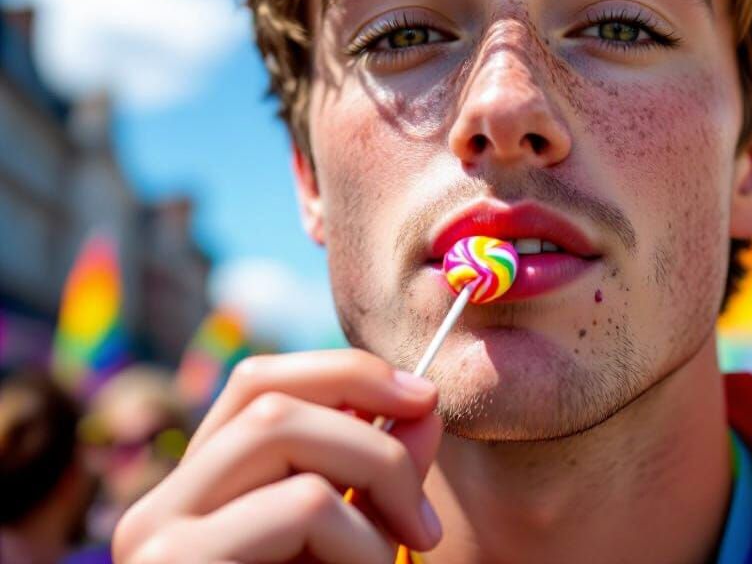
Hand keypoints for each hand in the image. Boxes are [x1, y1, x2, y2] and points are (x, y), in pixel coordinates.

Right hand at [112, 349, 442, 562]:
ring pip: (283, 431)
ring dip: (373, 473)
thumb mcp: (346, 551)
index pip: (258, 381)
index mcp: (200, 492)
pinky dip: (363, 539)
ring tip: (407, 548)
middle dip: (369, 426)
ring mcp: (158, 535)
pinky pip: (303, 505)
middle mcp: (163, 502)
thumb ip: (376, 477)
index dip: (344, 372)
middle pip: (269, 395)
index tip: (423, 396)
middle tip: (426, 500)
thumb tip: (423, 405)